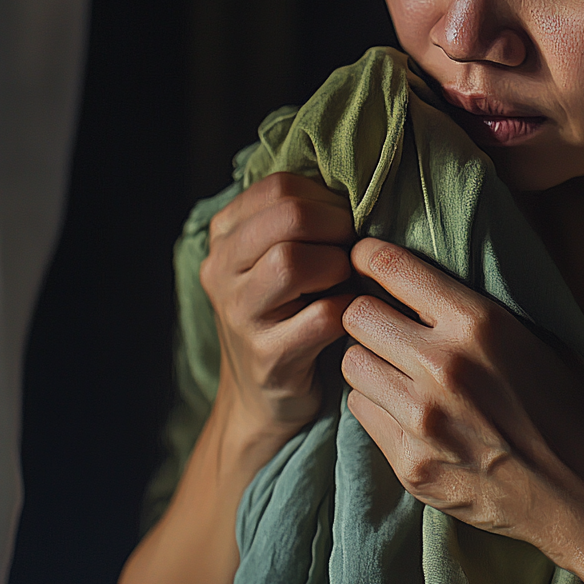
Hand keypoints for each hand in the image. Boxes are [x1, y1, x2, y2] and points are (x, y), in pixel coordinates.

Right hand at [200, 172, 355, 438]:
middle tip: (351, 249)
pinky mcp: (268, 357)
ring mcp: (239, 315)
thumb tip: (362, 185)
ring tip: (345, 280)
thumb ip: (303, 218)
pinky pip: (321, 316)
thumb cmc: (291, 310)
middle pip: (287, 216)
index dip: (326, 198)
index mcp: (225, 236)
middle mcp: (221, 270)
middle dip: (336, 226)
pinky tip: (349, 313)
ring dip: (337, 265)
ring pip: (290, 261)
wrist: (266, 397)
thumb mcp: (280, 256)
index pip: (278, 187)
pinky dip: (347, 308)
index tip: (343, 222)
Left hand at [340, 239, 583, 583]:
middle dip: (368, 311)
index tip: (367, 259)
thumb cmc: (583, 410)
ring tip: (397, 366)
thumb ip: (480, 313)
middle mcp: (441, 367)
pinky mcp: (412, 468)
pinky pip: (365, 415)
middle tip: (386, 318)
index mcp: (478, 323)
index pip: (390, 269)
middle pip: (356, 316)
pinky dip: (380, 405)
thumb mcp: (542, 338)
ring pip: (353, 366)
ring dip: (371, 359)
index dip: (371, 258)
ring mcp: (422, 422)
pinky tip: (411, 410)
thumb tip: (429, 289)